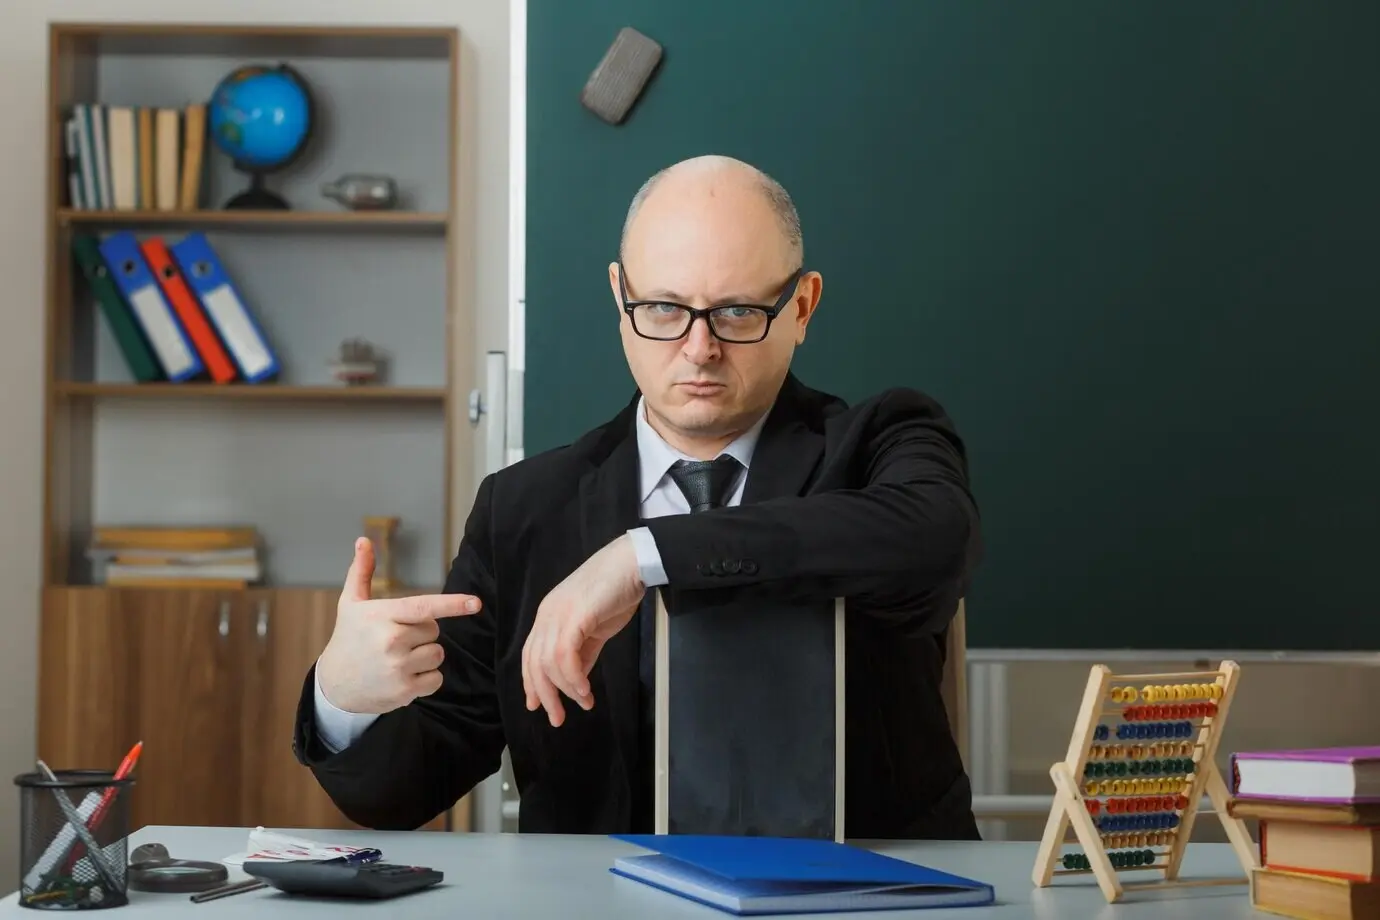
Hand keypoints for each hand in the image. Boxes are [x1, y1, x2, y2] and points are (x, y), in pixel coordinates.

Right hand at [317, 537, 482, 713]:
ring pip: (438, 654)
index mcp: (381, 616)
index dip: (452, 604)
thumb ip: (361, 571)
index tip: (476, 603)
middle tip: (397, 638)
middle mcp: (390, 641)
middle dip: (422, 632)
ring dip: (426, 655)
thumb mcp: (351, 604)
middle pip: (434, 630)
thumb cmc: (348, 638)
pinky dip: (426, 678)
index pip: (424, 607)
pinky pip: (436, 679)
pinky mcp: (404, 691)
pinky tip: (404, 676)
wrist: (334, 686)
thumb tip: (363, 540)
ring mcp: (398, 668)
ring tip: (399, 658)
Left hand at [522, 533, 643, 725]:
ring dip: (566, 689)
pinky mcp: (574, 616)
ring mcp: (558, 615)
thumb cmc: (615, 591)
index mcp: (548, 617)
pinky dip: (574, 677)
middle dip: (546, 695)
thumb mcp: (594, 628)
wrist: (630, 563)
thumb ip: (583, 652)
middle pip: (535, 664)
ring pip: (549, 663)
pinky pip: (565, 656)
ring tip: (583, 701)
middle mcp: (546, 616)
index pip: (530, 655)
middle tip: (557, 718)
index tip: (537, 706)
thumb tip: (578, 680)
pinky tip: (586, 689)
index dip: (531, 683)